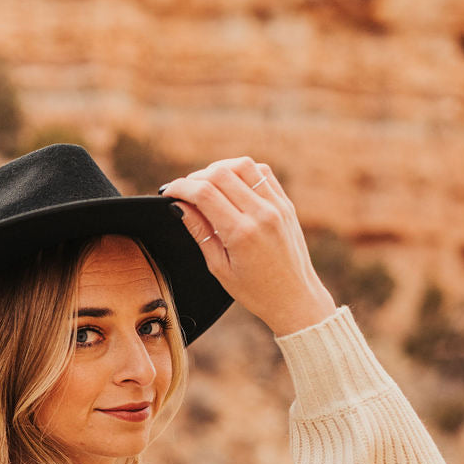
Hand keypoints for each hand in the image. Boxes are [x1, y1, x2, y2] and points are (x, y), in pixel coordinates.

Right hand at [159, 158, 337, 334]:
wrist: (295, 298)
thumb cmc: (256, 291)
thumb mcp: (219, 268)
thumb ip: (200, 232)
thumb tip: (179, 206)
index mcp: (242, 233)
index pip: (204, 193)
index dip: (180, 188)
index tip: (168, 192)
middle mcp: (261, 214)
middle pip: (220, 173)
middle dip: (195, 177)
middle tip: (185, 191)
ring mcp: (277, 206)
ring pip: (243, 165)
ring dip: (219, 168)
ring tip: (207, 184)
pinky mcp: (286, 204)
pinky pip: (262, 172)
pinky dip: (242, 171)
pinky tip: (231, 184)